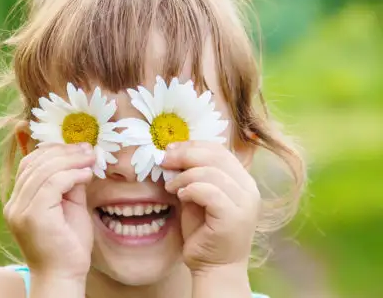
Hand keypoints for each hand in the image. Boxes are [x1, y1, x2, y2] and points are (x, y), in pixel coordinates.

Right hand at [4, 142, 95, 280]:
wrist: (64, 276)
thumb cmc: (69, 244)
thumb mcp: (70, 205)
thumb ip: (70, 183)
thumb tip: (80, 158)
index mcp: (19, 201)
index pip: (30, 164)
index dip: (53, 150)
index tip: (78, 147)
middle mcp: (14, 204)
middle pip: (35, 163)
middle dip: (65, 151)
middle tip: (88, 149)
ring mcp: (20, 210)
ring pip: (44, 171)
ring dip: (71, 160)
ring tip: (90, 158)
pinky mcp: (33, 216)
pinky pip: (52, 184)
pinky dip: (72, 174)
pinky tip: (87, 174)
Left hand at [162, 141, 260, 272]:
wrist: (215, 267)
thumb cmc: (204, 231)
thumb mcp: (198, 196)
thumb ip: (193, 174)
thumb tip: (172, 152)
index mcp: (242, 180)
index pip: (219, 149)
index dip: (192, 145)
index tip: (170, 149)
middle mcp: (249, 189)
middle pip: (215, 155)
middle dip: (185, 155)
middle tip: (164, 161)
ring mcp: (245, 203)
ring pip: (210, 172)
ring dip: (184, 176)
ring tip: (171, 187)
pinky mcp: (234, 217)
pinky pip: (209, 191)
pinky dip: (190, 189)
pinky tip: (181, 196)